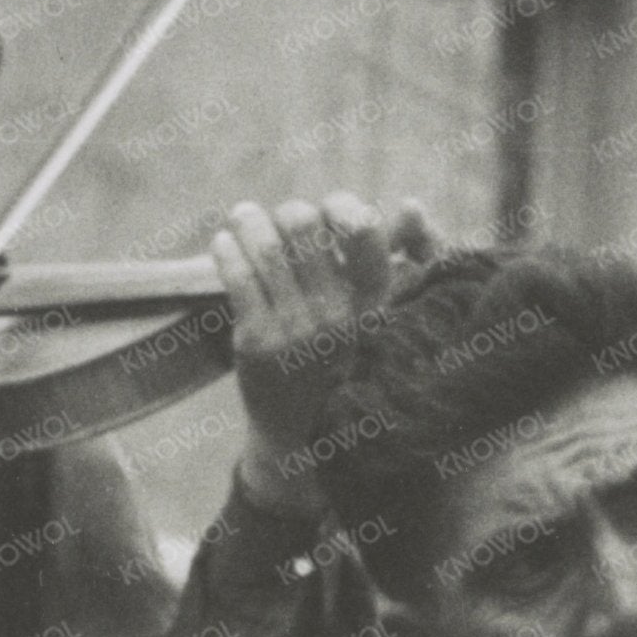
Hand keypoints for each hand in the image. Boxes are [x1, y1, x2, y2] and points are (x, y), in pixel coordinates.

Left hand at [213, 194, 440, 503]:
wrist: (301, 432)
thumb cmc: (339, 359)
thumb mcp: (374, 314)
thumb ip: (395, 258)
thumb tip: (413, 205)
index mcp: (372, 304)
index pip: (363, 229)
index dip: (341, 207)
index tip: (327, 213)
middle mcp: (338, 315)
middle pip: (304, 226)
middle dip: (288, 214)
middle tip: (276, 220)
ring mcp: (296, 328)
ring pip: (265, 247)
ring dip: (249, 222)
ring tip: (243, 216)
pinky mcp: (257, 341)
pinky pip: (237, 276)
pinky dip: (226, 250)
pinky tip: (223, 243)